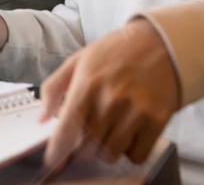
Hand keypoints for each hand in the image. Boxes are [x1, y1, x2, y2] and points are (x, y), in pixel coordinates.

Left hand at [39, 19, 179, 172]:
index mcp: (87, 83)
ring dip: (106, 149)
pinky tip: (129, 134)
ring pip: (111, 154)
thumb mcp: (78, 60)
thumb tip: (42, 118)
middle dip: (82, 146)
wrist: (161, 42)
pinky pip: (137, 155)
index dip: (57, 149)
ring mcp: (135, 111)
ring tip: (109, 131)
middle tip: (87, 135)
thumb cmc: (116, 51)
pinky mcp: (157, 120)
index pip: (66, 128)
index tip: (53, 160)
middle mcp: (110, 99)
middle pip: (87, 147)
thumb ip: (54, 87)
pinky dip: (130, 151)